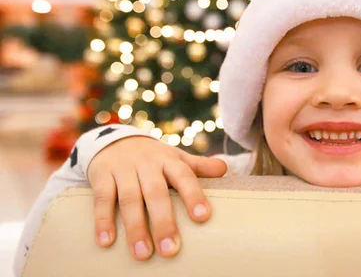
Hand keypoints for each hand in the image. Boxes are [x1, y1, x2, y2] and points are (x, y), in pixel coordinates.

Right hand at [87, 137, 226, 260]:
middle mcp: (147, 164)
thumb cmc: (153, 157)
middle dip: (164, 222)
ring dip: (135, 228)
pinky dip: (103, 220)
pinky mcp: (101, 175)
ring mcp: (123, 169)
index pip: (184, 176)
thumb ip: (198, 166)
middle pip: (156, 193)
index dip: (194, 195)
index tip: (203, 217)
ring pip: (130, 199)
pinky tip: (106, 242)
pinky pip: (102, 198)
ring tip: (142, 255)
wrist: (114, 140)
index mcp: (169, 160)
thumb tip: (225, 169)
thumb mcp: (175, 157)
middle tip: (171, 250)